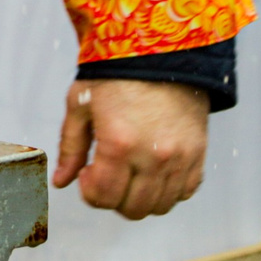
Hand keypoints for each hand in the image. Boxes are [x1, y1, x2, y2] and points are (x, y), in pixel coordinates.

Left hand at [51, 79, 209, 218]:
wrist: (161, 52)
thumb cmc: (116, 74)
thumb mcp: (81, 104)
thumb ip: (70, 147)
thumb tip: (61, 181)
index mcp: (119, 143)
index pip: (103, 196)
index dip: (89, 192)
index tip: (88, 173)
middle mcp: (153, 156)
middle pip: (132, 209)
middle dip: (113, 198)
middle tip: (108, 174)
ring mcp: (180, 157)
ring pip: (159, 206)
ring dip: (140, 197)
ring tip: (131, 172)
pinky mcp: (198, 154)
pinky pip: (184, 192)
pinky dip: (168, 190)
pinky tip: (154, 169)